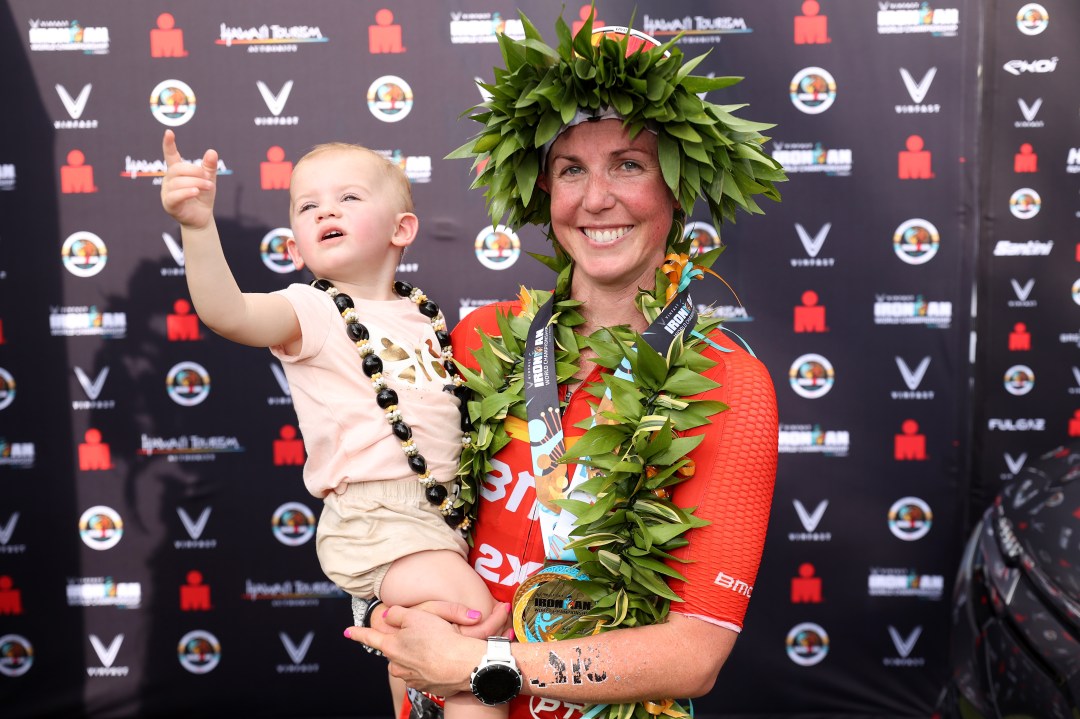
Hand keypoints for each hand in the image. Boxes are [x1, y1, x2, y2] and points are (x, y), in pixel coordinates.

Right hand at [160, 129, 217, 230]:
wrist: (201, 218)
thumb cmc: (202, 197)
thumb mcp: (209, 180)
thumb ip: (209, 167)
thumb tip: (212, 151)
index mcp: (177, 172)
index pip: (171, 156)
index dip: (169, 144)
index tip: (169, 132)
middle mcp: (169, 180)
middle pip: (178, 169)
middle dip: (195, 171)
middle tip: (208, 178)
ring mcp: (167, 192)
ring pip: (178, 182)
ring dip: (196, 183)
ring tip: (208, 187)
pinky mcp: (169, 204)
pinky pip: (175, 195)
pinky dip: (186, 192)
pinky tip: (196, 192)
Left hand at [345, 603, 511, 696]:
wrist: (464, 665)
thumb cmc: (440, 638)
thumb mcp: (416, 615)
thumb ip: (397, 614)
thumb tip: (389, 616)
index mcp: (392, 647)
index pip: (370, 638)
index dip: (358, 633)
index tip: (348, 632)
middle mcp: (398, 666)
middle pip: (394, 653)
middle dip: (403, 645)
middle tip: (423, 635)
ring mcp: (413, 679)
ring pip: (409, 665)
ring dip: (418, 657)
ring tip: (437, 647)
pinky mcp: (428, 686)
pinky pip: (425, 674)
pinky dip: (432, 667)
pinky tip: (444, 659)